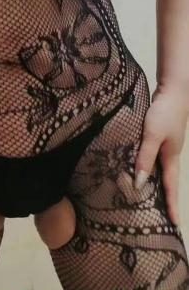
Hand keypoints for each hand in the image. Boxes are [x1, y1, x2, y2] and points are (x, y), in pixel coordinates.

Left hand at [134, 85, 187, 225]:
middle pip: (167, 181)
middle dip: (165, 199)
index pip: (171, 187)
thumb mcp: (152, 135)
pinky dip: (150, 166)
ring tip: (148, 197)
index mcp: (171, 158)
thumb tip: (139, 183)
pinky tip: (141, 167)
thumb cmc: (164, 112)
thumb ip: (145, 157)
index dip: (172, 205)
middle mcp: (170, 154)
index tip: (176, 224)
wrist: (173, 90)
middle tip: (161, 217)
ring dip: (156, 183)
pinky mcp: (161, 135)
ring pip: (160, 169)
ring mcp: (167, 145)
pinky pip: (155, 157)